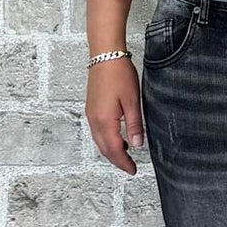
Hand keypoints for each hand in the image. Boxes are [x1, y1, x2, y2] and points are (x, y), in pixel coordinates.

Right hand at [86, 58, 146, 173]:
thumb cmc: (119, 74)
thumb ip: (134, 125)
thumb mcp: (132, 101)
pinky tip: (117, 137)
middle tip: (129, 167)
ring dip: (111, 150)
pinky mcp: (91, 108)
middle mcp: (94, 120)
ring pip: (99, 140)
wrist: (105, 55)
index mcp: (104, 120)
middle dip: (116, 160)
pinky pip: (97, 131)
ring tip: (126, 155)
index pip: (114, 149)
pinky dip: (106, 139)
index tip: (133, 170)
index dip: (123, 162)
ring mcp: (90, 114)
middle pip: (104, 148)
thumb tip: (136, 145)